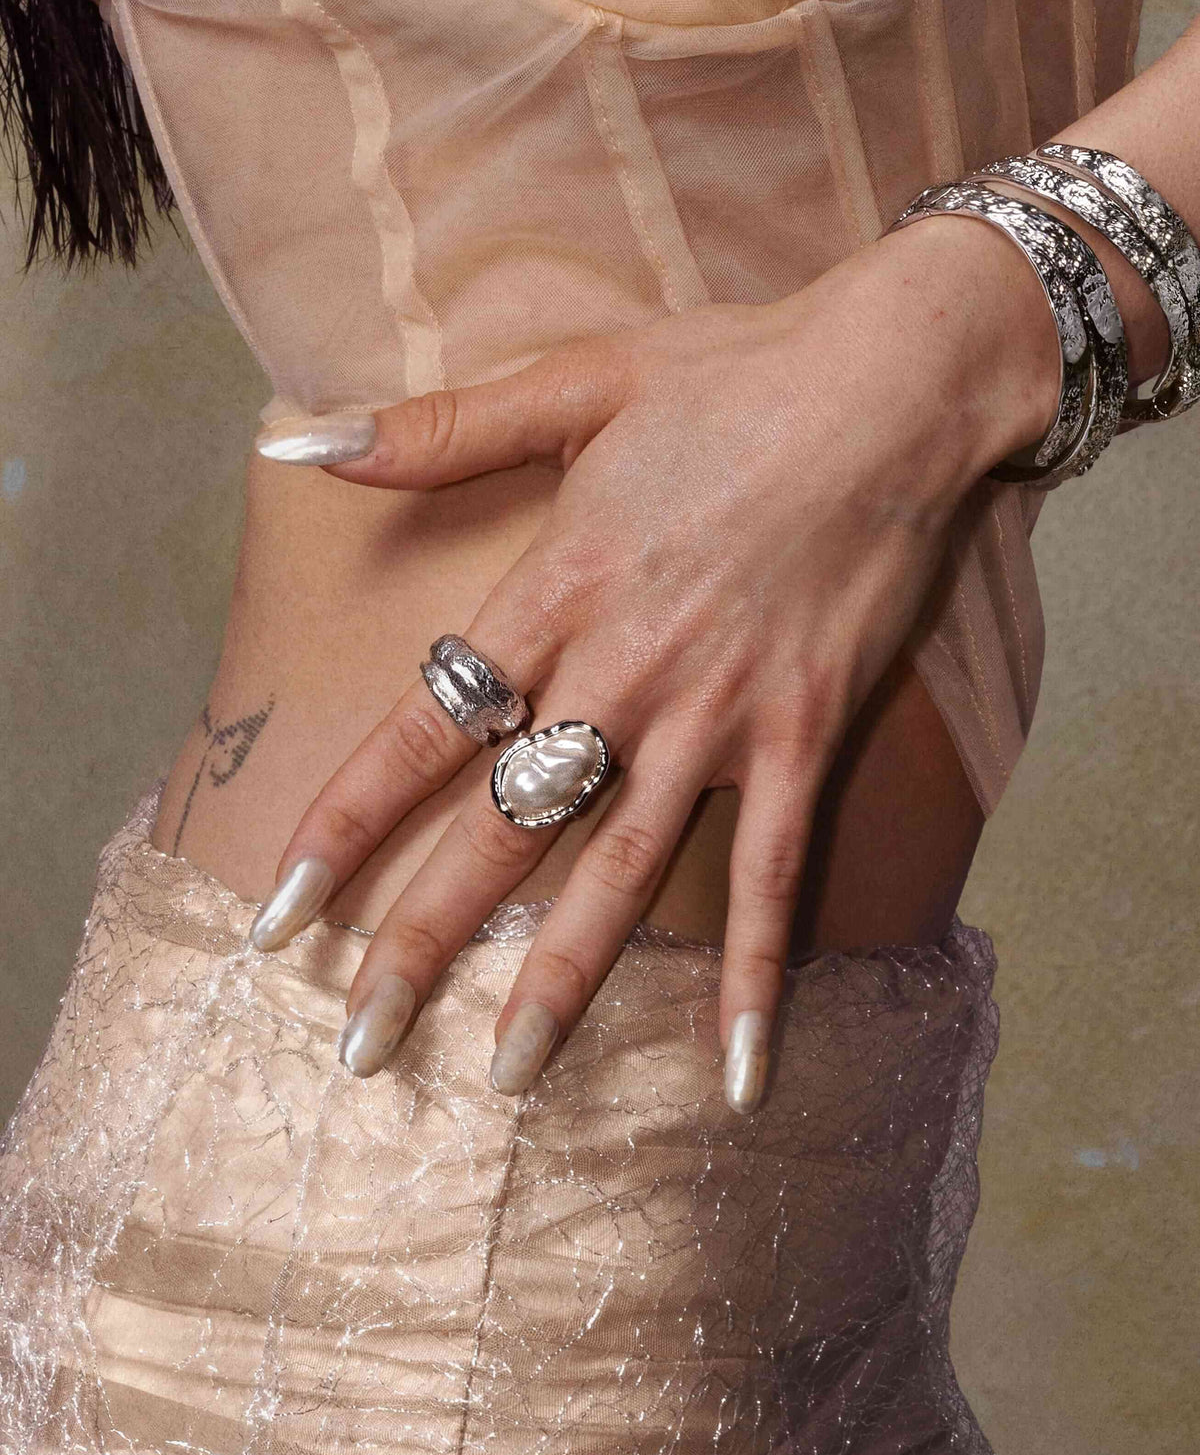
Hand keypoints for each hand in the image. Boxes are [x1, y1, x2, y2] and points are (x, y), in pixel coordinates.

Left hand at [247, 216, 1059, 1110]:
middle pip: (505, 828)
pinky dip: (762, 975)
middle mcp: (624, 669)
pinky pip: (778, 873)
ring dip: (562, 979)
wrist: (893, 381)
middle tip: (362, 1046)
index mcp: (555, 588)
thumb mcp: (574, 381)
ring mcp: (720, 713)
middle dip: (423, 941)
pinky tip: (743, 1074)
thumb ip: (434, 429)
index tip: (279, 917)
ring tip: (508, 1078)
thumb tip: (295, 436)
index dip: (346, 828)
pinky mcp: (806, 734)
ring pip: (623, 869)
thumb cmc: (731, 376)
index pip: (422, 730)